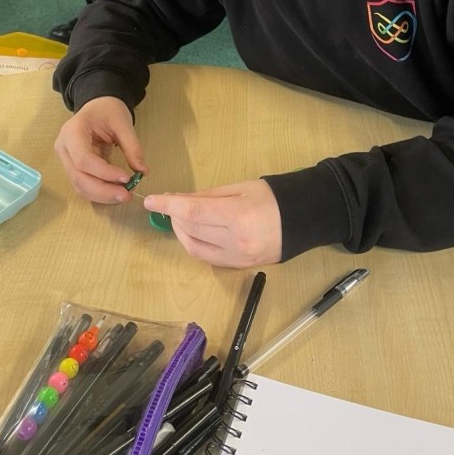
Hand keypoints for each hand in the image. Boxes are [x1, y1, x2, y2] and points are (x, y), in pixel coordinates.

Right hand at [54, 96, 148, 202]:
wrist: (97, 106)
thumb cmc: (108, 110)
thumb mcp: (123, 123)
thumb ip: (132, 147)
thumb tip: (142, 172)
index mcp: (72, 131)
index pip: (84, 160)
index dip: (105, 173)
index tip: (126, 178)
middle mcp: (64, 147)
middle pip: (78, 177)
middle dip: (103, 190)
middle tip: (127, 195)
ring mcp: (65, 159)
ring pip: (79, 186)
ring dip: (102, 195)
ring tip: (124, 195)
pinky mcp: (73, 167)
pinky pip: (83, 185)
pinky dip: (99, 192)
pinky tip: (115, 192)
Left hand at [144, 179, 281, 267]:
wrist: (302, 220)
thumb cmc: (272, 197)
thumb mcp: (240, 188)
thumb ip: (207, 195)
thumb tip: (179, 200)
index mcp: (238, 216)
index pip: (192, 211)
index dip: (168, 205)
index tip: (151, 200)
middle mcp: (236, 241)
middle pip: (190, 229)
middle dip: (174, 215)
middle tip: (171, 203)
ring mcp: (237, 258)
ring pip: (194, 247)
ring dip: (181, 231)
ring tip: (181, 216)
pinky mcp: (238, 267)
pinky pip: (206, 256)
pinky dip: (194, 242)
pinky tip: (195, 230)